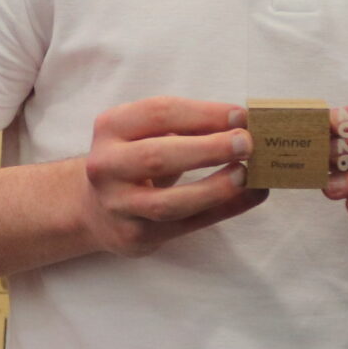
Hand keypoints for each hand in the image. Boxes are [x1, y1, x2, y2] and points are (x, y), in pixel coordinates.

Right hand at [75, 96, 265, 257]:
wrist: (97, 208)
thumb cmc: (135, 160)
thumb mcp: (146, 132)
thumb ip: (186, 126)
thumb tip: (242, 125)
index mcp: (111, 127)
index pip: (159, 113)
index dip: (203, 114)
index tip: (240, 116)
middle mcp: (107, 166)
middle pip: (158, 156)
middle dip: (208, 149)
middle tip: (246, 144)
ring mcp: (118, 205)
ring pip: (169, 202)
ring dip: (214, 188)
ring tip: (246, 175)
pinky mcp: (135, 235)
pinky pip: (186, 226)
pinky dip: (223, 210)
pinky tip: (251, 196)